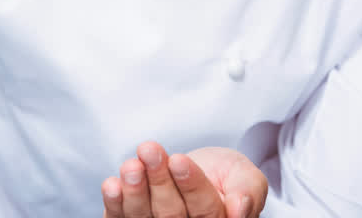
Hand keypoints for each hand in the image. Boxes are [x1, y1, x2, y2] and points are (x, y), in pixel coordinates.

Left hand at [101, 142, 267, 217]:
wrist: (192, 170)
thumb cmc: (223, 174)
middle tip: (149, 149)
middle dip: (159, 180)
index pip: (205, 208)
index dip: (191, 184)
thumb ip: (248, 191)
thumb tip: (239, 211)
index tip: (178, 160)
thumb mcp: (245, 174)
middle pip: (172, 214)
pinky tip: (112, 185)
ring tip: (131, 166)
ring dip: (135, 191)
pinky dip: (115, 205)